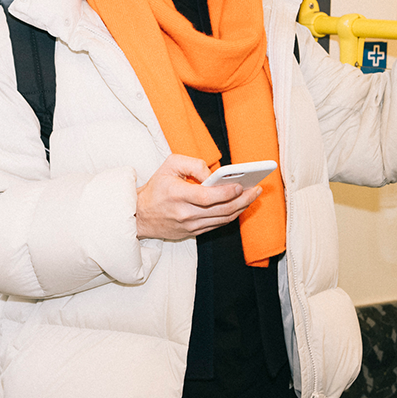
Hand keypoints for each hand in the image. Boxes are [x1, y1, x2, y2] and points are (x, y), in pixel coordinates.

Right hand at [135, 153, 258, 240]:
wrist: (140, 215)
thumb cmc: (156, 188)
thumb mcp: (170, 165)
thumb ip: (194, 164)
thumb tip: (214, 175)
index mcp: (177, 195)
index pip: (207, 197)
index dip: (227, 192)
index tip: (241, 185)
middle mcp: (185, 213)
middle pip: (221, 210)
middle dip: (243, 200)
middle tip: (256, 190)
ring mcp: (190, 226)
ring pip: (223, 219)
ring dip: (241, 208)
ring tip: (252, 196)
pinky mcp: (193, 233)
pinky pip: (217, 225)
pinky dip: (231, 216)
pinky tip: (240, 206)